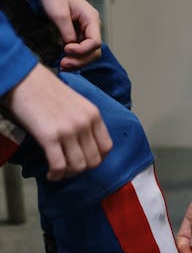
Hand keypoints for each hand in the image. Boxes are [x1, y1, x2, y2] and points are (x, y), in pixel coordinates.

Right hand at [3, 62, 112, 179]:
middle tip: (69, 168)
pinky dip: (56, 175)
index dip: (97, 159)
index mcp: (93, 114)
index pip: (106, 148)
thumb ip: (85, 122)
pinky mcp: (50, 136)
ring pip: (78, 167)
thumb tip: (85, 146)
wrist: (23, 77)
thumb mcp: (76, 102)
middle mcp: (84, 123)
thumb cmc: (46, 89)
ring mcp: (68, 130)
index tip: (86, 161)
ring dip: (68, 174)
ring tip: (59, 171)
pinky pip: (59, 166)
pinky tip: (51, 174)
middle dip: (82, 169)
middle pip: (94, 161)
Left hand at [39, 0, 101, 69]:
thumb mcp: (59, 13)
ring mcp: (85, 33)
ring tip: (62, 65)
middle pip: (94, 52)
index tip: (66, 49)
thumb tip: (70, 48)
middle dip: (80, 60)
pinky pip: (80, 53)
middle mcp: (91, 28)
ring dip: (77, 63)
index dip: (82, 50)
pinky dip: (73, 60)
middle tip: (64, 64)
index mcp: (91, 19)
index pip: (95, 42)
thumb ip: (67, 32)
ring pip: (88, 55)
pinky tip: (64, 62)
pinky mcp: (78, 37)